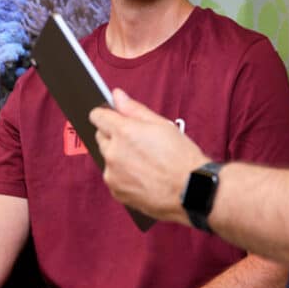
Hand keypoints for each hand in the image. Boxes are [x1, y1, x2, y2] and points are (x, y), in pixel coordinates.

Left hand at [92, 88, 209, 222]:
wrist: (191, 189)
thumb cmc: (181, 156)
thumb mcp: (162, 125)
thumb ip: (134, 109)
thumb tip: (117, 96)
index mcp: (123, 132)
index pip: (97, 116)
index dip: (106, 114)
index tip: (113, 117)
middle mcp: (113, 153)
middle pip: (101, 137)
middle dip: (114, 136)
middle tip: (139, 142)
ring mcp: (112, 174)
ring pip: (108, 159)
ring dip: (119, 157)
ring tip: (145, 162)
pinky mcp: (116, 192)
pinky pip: (114, 178)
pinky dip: (123, 176)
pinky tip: (143, 176)